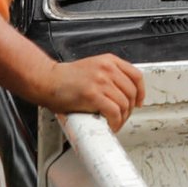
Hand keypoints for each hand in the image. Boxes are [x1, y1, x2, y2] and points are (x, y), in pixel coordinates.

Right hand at [22, 51, 142, 131]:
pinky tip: (111, 125)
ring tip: (114, 123)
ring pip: (125, 104)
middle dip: (130, 109)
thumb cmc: (65, 78)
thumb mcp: (92, 67)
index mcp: (108, 61)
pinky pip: (114, 112)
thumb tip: (123, 93)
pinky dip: (116, 122)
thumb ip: (108, 75)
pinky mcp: (93, 95)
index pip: (136, 76)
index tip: (139, 101)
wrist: (47, 80)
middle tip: (122, 116)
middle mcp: (107, 69)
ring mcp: (101, 81)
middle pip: (132, 92)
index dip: (141, 92)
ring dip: (122, 118)